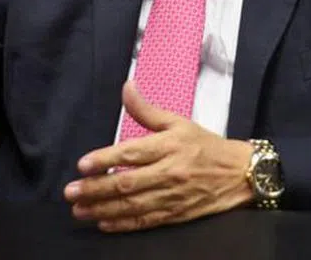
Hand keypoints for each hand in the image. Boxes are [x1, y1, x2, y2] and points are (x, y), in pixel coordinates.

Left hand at [63, 81, 253, 232]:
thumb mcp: (178, 121)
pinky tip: (104, 223)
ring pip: (132, 205)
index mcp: (168, 145)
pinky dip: (124, 224)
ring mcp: (172, 196)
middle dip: (96, 188)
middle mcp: (169, 172)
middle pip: (127, 183)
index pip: (131, 153)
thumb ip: (146, 109)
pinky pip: (146, 221)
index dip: (105, 159)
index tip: (82, 165)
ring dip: (103, 209)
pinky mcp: (176, 214)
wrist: (240, 174)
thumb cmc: (206, 145)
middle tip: (71, 192)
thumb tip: (126, 87)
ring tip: (80, 210)